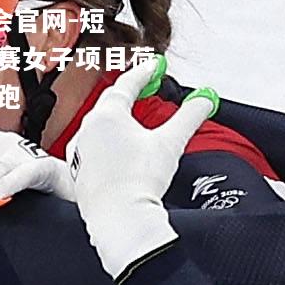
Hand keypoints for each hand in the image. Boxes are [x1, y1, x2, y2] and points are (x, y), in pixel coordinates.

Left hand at [68, 60, 218, 278]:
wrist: (119, 219)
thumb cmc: (140, 180)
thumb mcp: (170, 143)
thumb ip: (189, 116)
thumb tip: (205, 99)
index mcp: (107, 115)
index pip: (127, 84)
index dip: (144, 72)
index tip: (156, 65)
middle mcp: (88, 129)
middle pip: (111, 103)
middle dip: (130, 93)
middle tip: (147, 86)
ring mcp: (80, 151)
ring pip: (100, 127)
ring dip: (117, 120)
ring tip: (133, 119)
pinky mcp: (78, 172)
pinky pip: (93, 149)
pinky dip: (107, 143)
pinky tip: (117, 151)